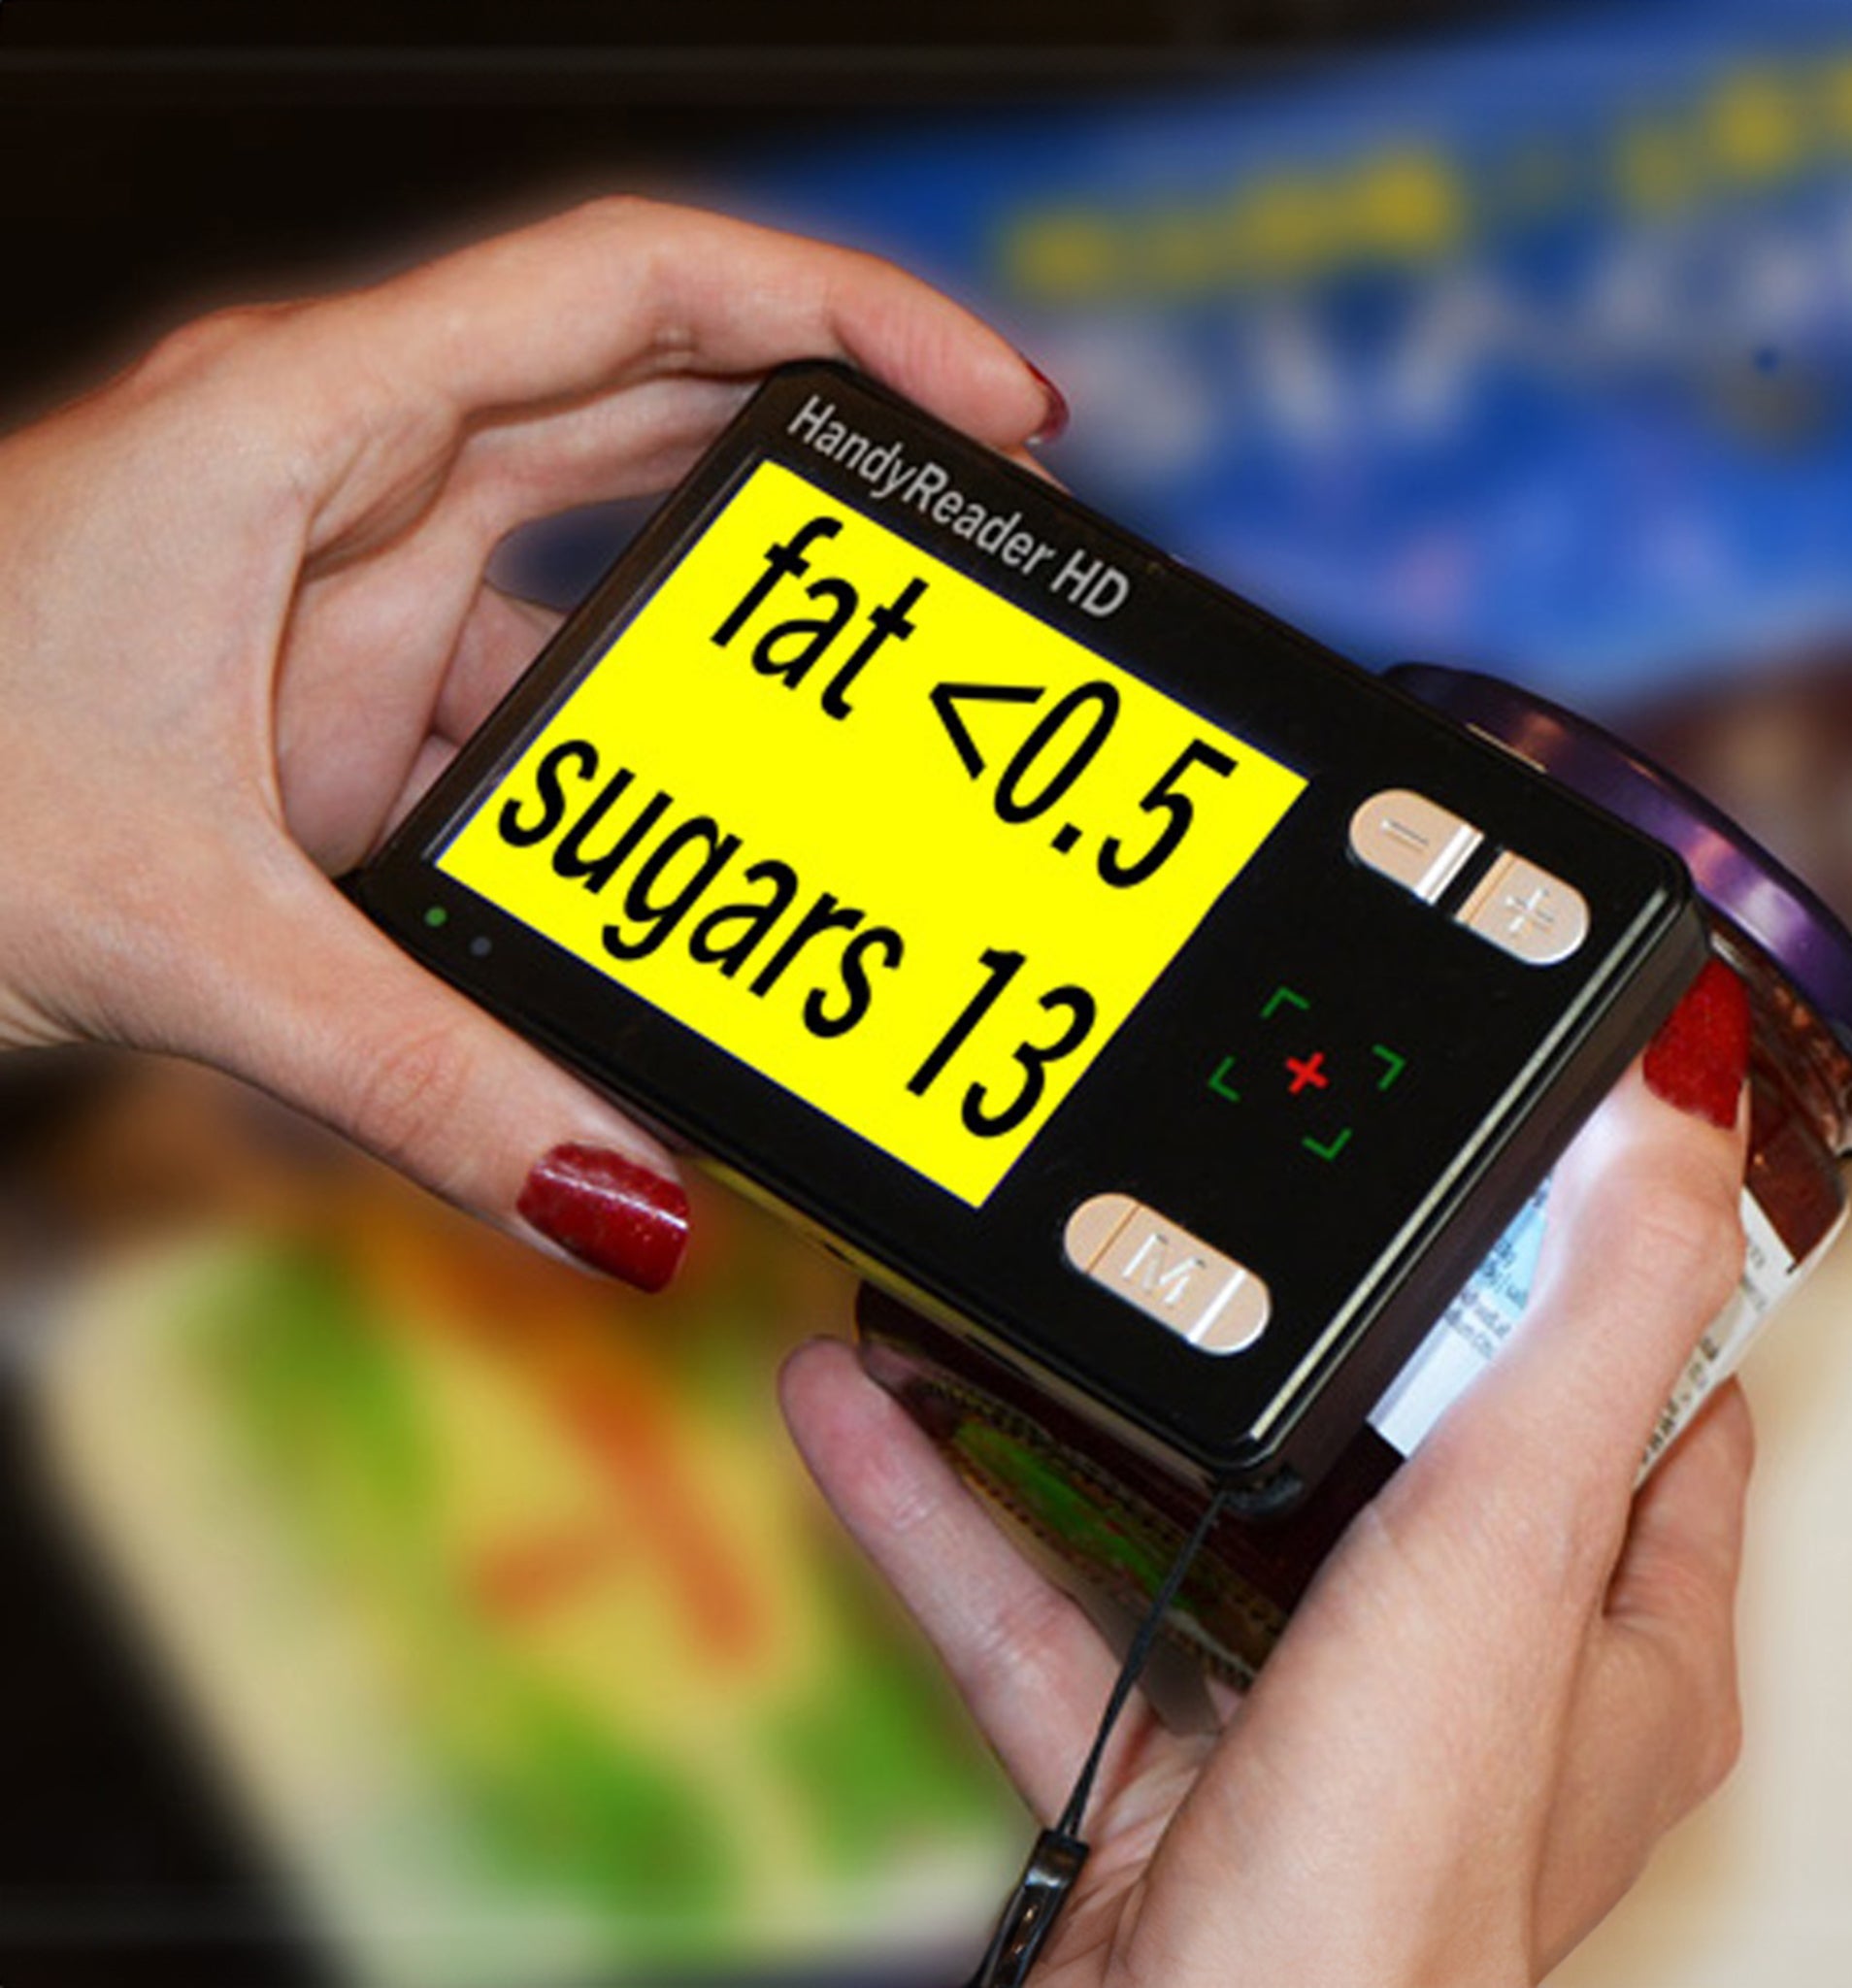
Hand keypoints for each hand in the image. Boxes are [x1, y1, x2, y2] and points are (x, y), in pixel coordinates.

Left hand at [0, 198, 1060, 1284]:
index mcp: (300, 424)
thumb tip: (626, 1189)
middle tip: (980, 552)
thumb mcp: (180, 931)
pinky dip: (628, 777)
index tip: (990, 405)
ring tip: (870, 717)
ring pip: (601, 572)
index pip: (628, 289)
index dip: (839, 317)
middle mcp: (342, 475)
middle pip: (650, 401)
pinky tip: (693, 856)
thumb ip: (424, 1074)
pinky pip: (537, 710)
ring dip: (732, 647)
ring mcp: (344, 588)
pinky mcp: (340, 698)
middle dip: (832, 465)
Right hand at [783, 971, 1753, 1985]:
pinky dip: (947, 1513)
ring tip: (1031, 1287)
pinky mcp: (1160, 1772)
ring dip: (1099, 1406)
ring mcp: (1312, 1731)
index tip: (1521, 1152)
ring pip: (1199, 1517)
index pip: (1648, 1410)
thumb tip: (1670, 1101)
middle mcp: (1476, 1689)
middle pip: (1409, 1446)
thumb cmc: (1391, 1875)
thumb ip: (1589, 1316)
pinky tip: (861, 1413)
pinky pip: (1045, 1607)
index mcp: (1612, 1639)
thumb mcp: (1516, 1537)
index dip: (1601, 1274)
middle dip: (1319, 1317)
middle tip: (1252, 1190)